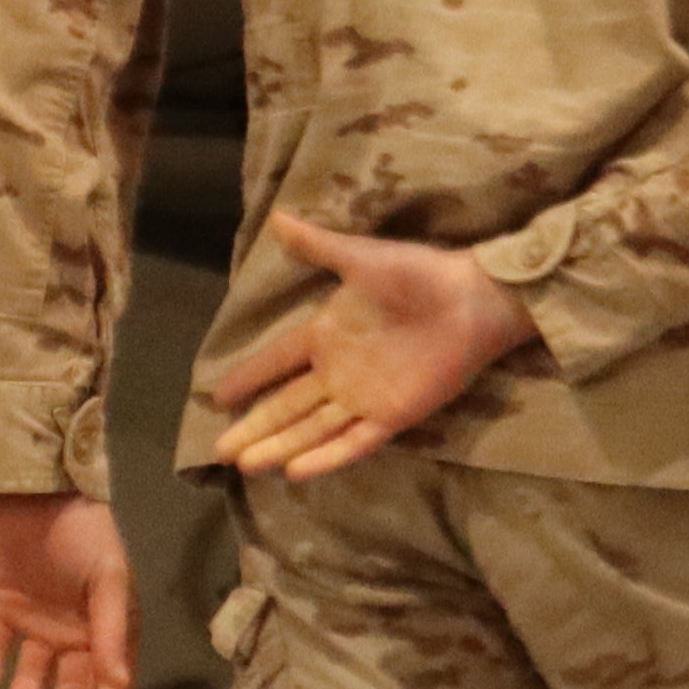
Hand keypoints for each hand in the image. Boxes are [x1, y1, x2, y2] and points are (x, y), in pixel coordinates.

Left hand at [0, 492, 140, 688]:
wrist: (37, 492)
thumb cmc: (84, 534)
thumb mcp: (108, 579)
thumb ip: (111, 630)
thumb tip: (118, 682)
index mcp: (107, 626)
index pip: (112, 680)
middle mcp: (73, 631)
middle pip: (70, 682)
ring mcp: (36, 621)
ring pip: (32, 670)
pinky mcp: (1, 607)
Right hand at [204, 218, 534, 481]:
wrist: (471, 300)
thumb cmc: (417, 275)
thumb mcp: (360, 257)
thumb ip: (317, 246)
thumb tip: (276, 217)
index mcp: (327, 335)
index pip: (277, 361)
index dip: (249, 377)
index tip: (218, 397)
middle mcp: (338, 372)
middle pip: (286, 405)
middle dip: (254, 426)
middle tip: (219, 450)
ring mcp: (364, 397)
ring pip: (311, 429)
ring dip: (279, 446)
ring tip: (245, 465)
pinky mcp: (392, 416)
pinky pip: (353, 442)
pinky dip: (324, 457)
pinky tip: (294, 472)